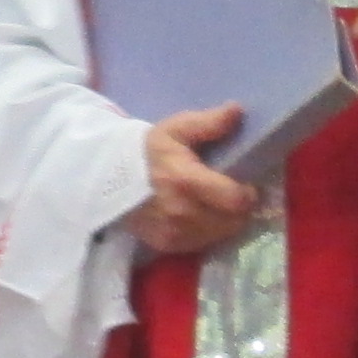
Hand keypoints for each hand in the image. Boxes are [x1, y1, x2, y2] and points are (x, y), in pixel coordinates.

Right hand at [128, 105, 258, 256]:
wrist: (110, 180)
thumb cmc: (149, 152)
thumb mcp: (176, 129)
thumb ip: (208, 123)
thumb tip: (237, 111)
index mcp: (186, 182)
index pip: (237, 200)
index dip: (248, 192)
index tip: (245, 182)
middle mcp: (182, 214)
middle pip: (234, 220)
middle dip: (238, 207)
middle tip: (230, 191)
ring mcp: (175, 234)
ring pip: (222, 233)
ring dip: (225, 220)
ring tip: (215, 202)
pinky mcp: (169, 246)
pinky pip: (205, 243)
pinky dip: (208, 230)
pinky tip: (199, 214)